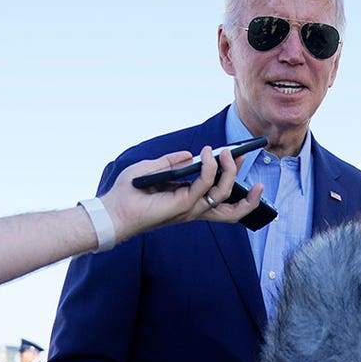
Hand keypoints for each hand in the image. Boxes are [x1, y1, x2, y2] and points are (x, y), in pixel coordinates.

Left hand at [101, 147, 264, 242]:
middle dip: (246, 190)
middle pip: (232, 208)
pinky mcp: (184, 204)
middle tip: (243, 157)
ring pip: (223, 193)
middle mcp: (194, 207)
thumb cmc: (129, 192)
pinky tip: (207, 153)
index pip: (220, 197)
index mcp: (189, 201)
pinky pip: (205, 184)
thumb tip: (190, 155)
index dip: (232, 178)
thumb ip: (171, 162)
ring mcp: (191, 207)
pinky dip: (210, 167)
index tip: (238, 155)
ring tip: (226, 152)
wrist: (114, 209)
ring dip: (229, 170)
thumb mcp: (152, 169)